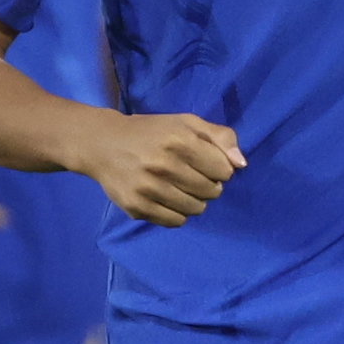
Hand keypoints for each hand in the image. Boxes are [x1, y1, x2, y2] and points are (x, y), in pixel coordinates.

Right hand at [76, 111, 243, 226]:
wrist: (103, 144)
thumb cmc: (151, 132)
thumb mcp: (186, 122)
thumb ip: (220, 137)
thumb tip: (241, 164)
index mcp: (179, 140)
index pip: (224, 171)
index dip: (220, 169)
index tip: (207, 164)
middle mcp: (163, 165)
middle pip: (211, 192)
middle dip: (209, 186)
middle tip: (192, 176)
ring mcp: (148, 188)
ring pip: (196, 209)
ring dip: (195, 201)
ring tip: (181, 188)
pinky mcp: (136, 207)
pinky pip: (175, 221)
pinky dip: (178, 213)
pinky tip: (168, 199)